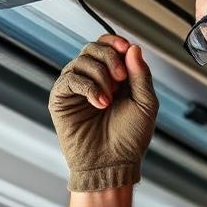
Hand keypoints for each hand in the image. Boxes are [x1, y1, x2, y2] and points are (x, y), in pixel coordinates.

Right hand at [48, 34, 158, 191]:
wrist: (113, 163)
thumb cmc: (130, 139)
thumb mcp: (145, 103)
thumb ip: (141, 74)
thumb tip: (133, 47)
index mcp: (113, 78)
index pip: (108, 46)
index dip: (115, 42)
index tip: (125, 48)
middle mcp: (93, 79)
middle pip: (93, 48)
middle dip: (110, 58)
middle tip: (121, 78)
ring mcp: (76, 88)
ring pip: (82, 60)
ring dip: (101, 76)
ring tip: (109, 99)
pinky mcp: (61, 99)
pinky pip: (70, 78)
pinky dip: (88, 87)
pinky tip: (99, 103)